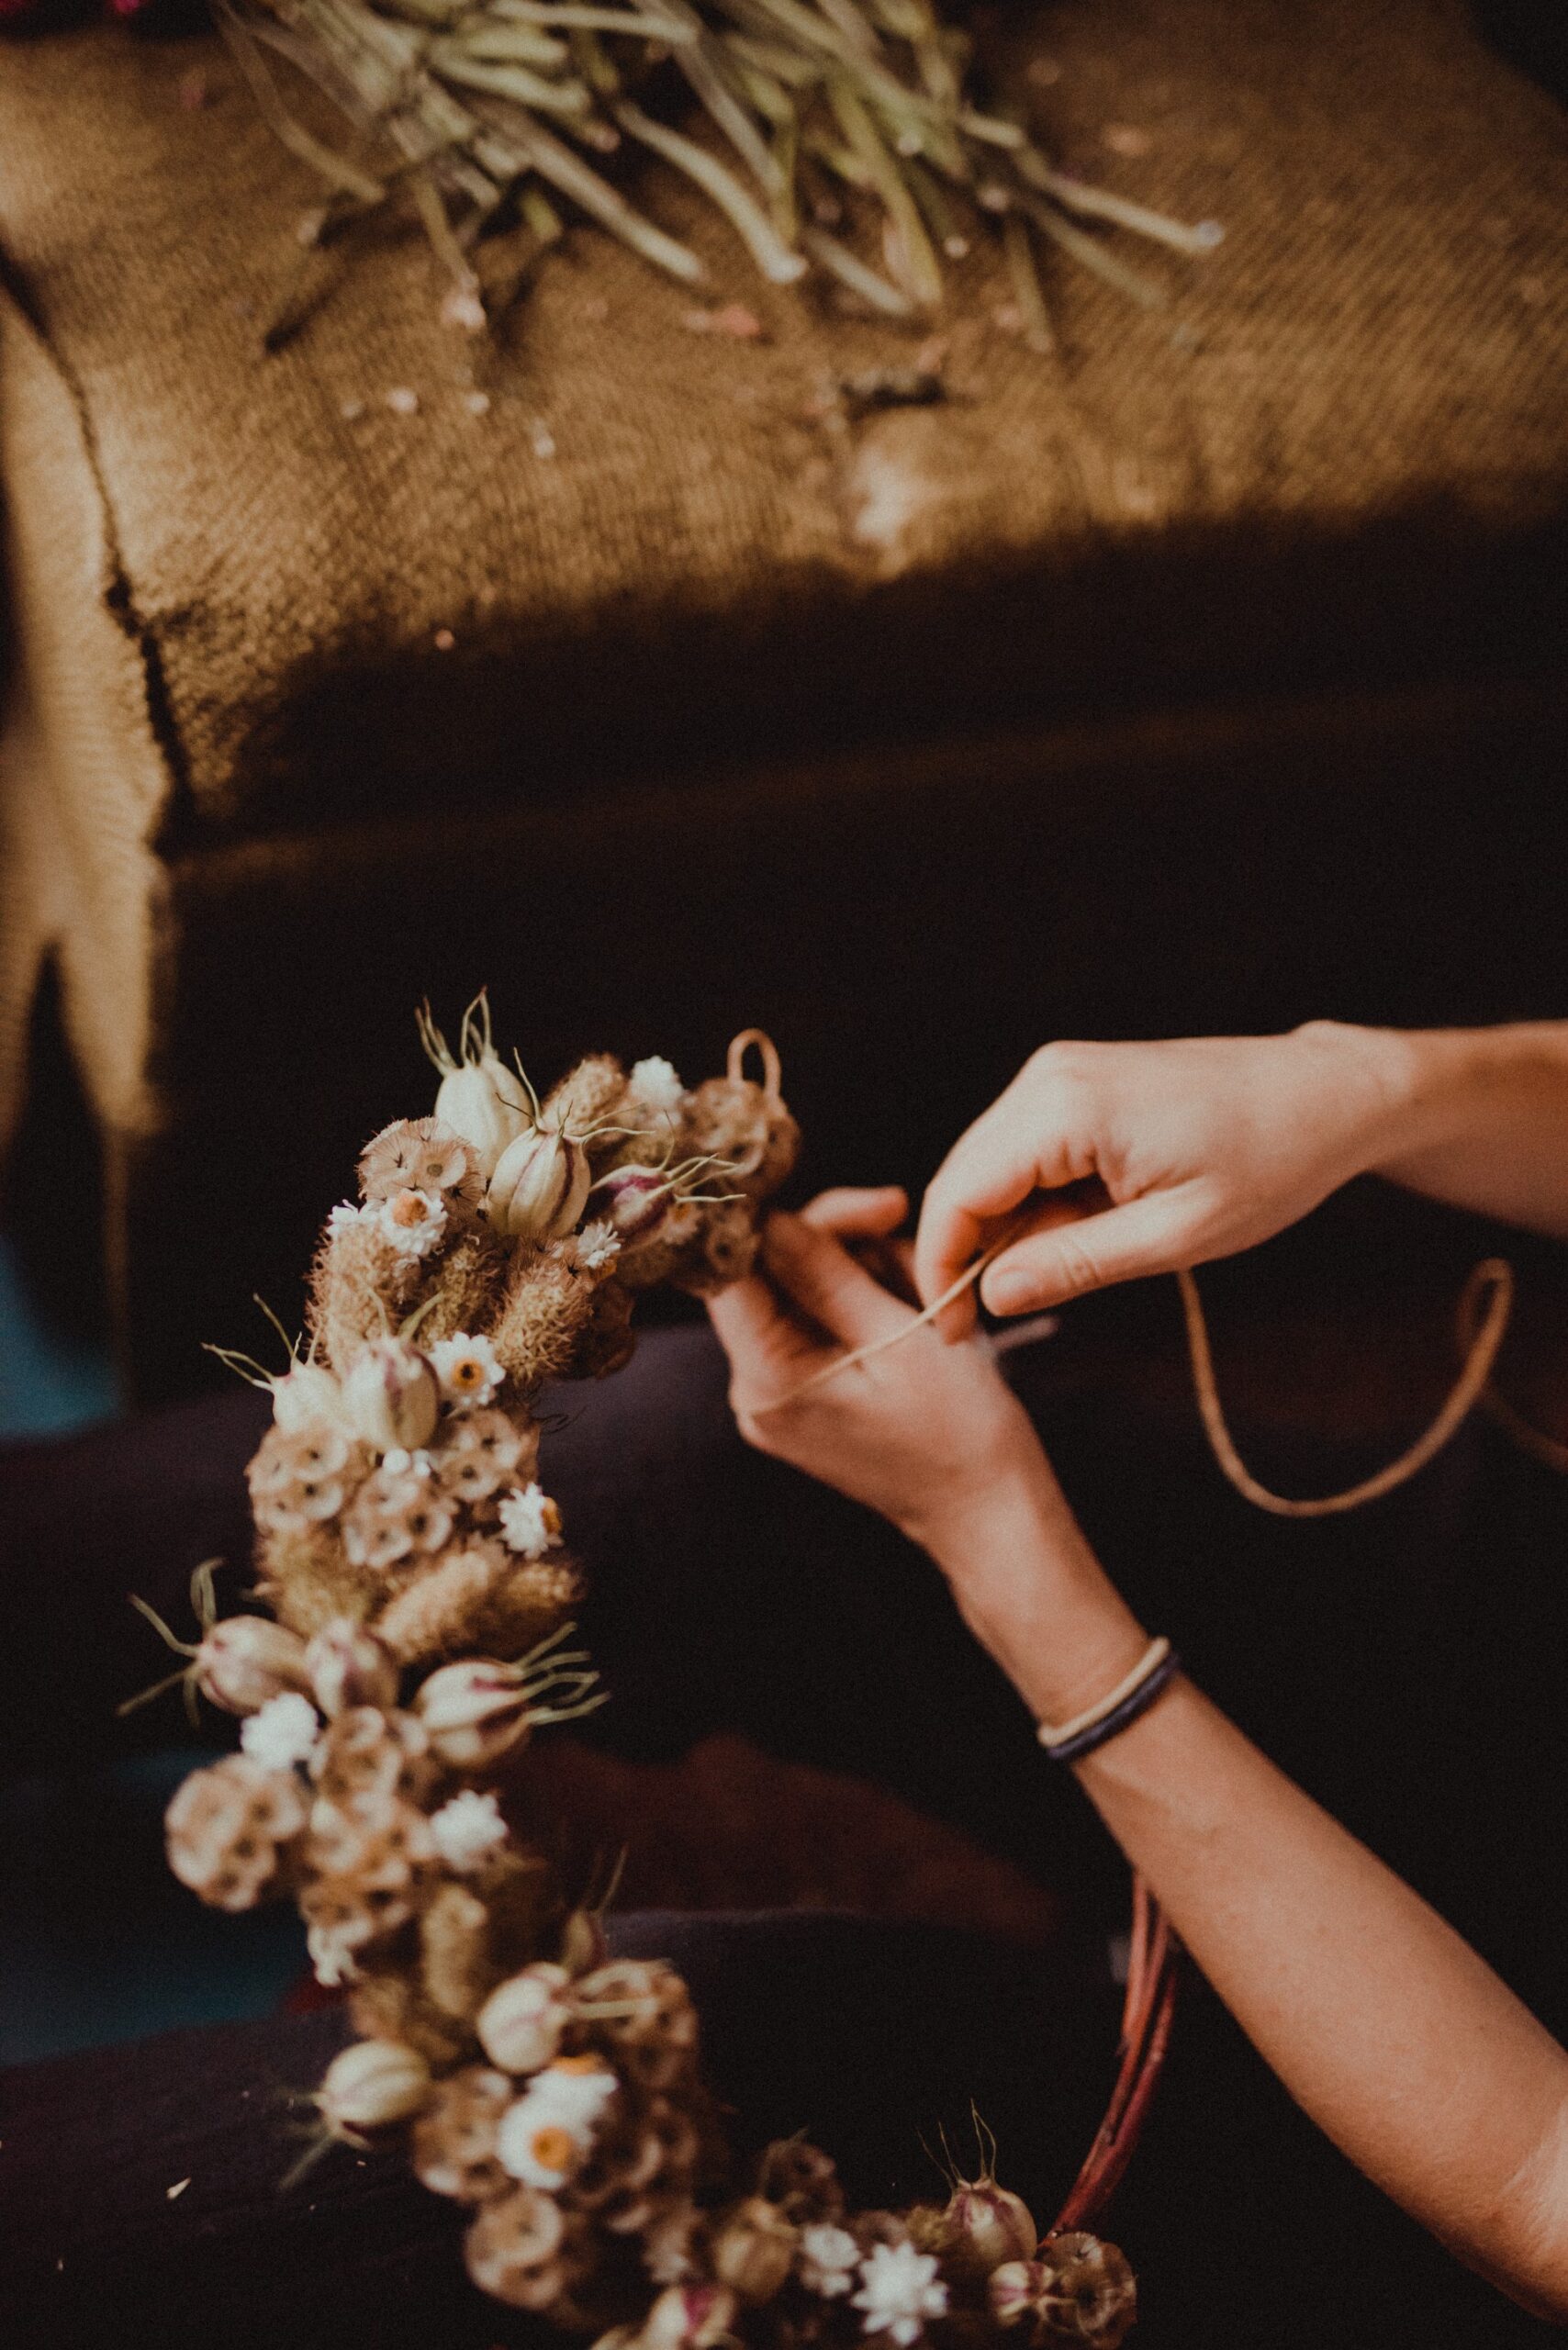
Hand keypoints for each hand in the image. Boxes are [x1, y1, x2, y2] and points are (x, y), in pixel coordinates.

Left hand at [705, 1186, 1043, 1558]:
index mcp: (768, 1379)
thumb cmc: (959, 1432)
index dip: (776, 1219)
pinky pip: (815, 1320)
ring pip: (796, 1289)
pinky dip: (860, 1299)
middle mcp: (754, 1391)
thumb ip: (824, 1270)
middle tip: (896, 1220)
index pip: (732, 1272)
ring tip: (918, 1285)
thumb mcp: (898, 1336)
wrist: (986, 1510)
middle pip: (766, 1274)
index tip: (832, 1196)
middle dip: (834, 1241)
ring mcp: (776, 1396)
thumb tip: (768, 1216)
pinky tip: (906, 1305)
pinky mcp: (802, 1394)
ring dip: (857, 1268)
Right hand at [915, 1023, 1414, 1335]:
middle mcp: (1048, 1076)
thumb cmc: (1268, 1163)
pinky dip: (1034, 1201)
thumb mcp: (1174, 1236)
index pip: (960, 1193)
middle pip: (963, 1176)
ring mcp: (1061, 1072)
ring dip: (1004, 1229)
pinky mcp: (1077, 1080)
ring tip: (1062, 1273)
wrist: (1325, 1096)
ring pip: (990, 1166)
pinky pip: (1025, 1149)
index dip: (942, 1267)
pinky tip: (1078, 1233)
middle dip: (964, 1252)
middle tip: (987, 1326)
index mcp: (1066, 1108)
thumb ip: (1073, 1265)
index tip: (953, 1331)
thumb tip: (990, 1297)